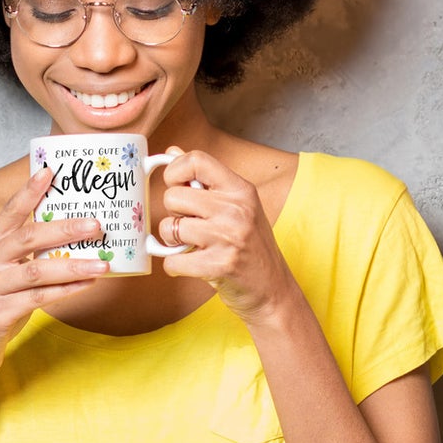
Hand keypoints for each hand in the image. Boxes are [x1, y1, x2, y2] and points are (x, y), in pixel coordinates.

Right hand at [0, 168, 107, 382]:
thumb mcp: (6, 274)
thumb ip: (28, 255)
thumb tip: (72, 236)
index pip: (9, 213)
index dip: (29, 192)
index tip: (51, 171)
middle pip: (28, 238)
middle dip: (65, 228)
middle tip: (97, 224)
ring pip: (37, 271)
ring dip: (74, 265)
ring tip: (103, 263)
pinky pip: (39, 298)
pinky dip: (66, 291)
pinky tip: (87, 285)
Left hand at [153, 147, 294, 323]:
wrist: (273, 290)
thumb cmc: (252, 247)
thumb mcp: (238, 207)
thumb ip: (206, 180)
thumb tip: (172, 153)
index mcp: (241, 191)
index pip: (196, 161)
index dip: (174, 171)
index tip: (176, 186)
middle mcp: (236, 210)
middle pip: (173, 197)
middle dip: (174, 214)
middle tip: (191, 225)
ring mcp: (228, 238)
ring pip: (169, 228)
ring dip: (173, 242)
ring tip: (193, 246)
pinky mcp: (219, 266)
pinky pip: (171, 261)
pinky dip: (175, 266)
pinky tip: (192, 265)